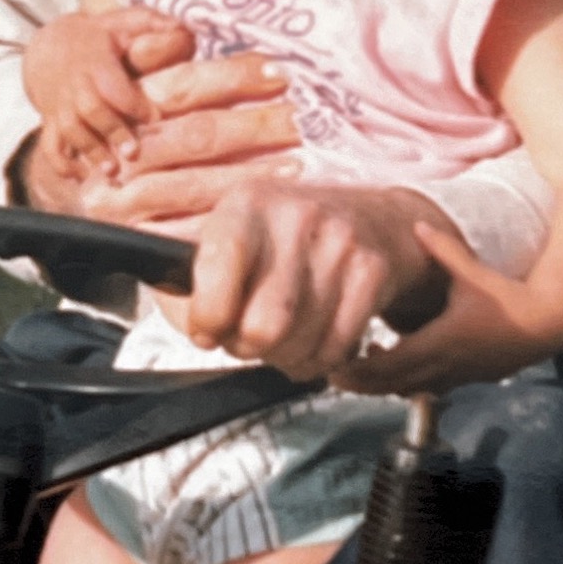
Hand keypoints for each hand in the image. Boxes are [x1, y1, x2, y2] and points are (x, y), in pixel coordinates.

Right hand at [22, 6, 192, 179]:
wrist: (50, 47)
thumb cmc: (99, 37)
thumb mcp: (122, 22)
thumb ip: (153, 24)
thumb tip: (184, 29)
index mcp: (95, 60)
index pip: (111, 82)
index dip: (131, 101)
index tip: (155, 118)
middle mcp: (74, 84)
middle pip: (89, 110)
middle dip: (111, 131)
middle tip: (134, 153)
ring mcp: (60, 105)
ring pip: (70, 130)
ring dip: (90, 151)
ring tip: (111, 171)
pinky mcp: (51, 122)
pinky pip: (50, 146)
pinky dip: (62, 165)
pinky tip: (80, 178)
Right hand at [24, 49, 306, 231]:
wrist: (69, 191)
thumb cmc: (117, 123)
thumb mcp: (125, 78)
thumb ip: (154, 52)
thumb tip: (189, 31)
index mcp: (123, 105)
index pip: (184, 86)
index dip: (234, 76)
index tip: (280, 71)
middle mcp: (121, 151)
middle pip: (197, 135)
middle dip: (258, 125)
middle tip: (307, 119)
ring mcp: (124, 199)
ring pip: (195, 186)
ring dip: (252, 175)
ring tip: (300, 164)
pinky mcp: (134, 238)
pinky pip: (187, 233)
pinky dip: (226, 221)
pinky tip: (262, 211)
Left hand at [175, 176, 439, 381]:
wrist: (374, 218)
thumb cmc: (284, 239)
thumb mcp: (229, 236)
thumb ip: (188, 284)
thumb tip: (192, 326)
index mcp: (246, 203)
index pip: (219, 267)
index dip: (207, 317)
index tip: (206, 329)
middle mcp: (296, 215)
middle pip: (263, 327)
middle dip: (246, 346)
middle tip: (246, 336)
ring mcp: (341, 243)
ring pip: (299, 345)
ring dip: (282, 356)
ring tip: (280, 335)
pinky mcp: (372, 272)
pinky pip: (334, 350)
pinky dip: (316, 360)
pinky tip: (310, 340)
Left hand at [336, 221, 562, 395]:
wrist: (548, 321)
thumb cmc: (510, 297)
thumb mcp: (472, 272)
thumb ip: (442, 250)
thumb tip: (416, 225)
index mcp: (442, 341)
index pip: (390, 365)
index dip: (359, 370)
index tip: (335, 366)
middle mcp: (447, 365)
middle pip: (393, 385)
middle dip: (362, 383)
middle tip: (333, 373)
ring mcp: (458, 375)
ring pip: (411, 389)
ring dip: (385, 383)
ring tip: (362, 367)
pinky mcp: (468, 377)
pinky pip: (430, 386)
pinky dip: (408, 381)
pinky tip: (399, 363)